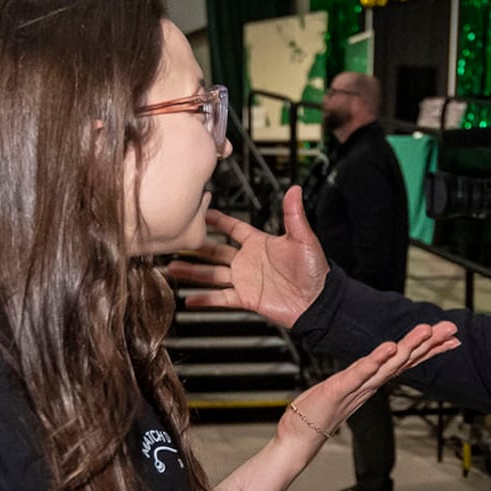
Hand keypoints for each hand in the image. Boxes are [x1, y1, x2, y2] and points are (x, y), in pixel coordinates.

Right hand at [166, 185, 327, 328]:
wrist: (318, 301)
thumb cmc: (315, 271)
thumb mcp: (304, 239)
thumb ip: (293, 215)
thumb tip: (294, 188)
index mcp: (260, 243)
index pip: (233, 228)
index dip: (217, 220)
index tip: (200, 211)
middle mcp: (248, 261)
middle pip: (215, 251)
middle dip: (196, 246)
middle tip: (176, 240)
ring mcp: (245, 280)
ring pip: (212, 274)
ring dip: (192, 272)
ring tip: (172, 268)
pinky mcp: (246, 298)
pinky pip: (221, 298)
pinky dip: (205, 299)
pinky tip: (189, 299)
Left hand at [281, 321, 458, 445]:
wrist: (300, 435)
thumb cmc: (320, 410)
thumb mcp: (347, 385)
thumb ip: (364, 373)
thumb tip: (378, 361)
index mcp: (373, 380)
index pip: (406, 360)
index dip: (429, 349)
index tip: (451, 338)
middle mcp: (370, 383)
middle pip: (405, 360)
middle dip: (429, 344)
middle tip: (451, 328)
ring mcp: (357, 387)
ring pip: (389, 365)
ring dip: (409, 347)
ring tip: (425, 331)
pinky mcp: (340, 389)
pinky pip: (360, 373)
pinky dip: (375, 360)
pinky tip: (388, 347)